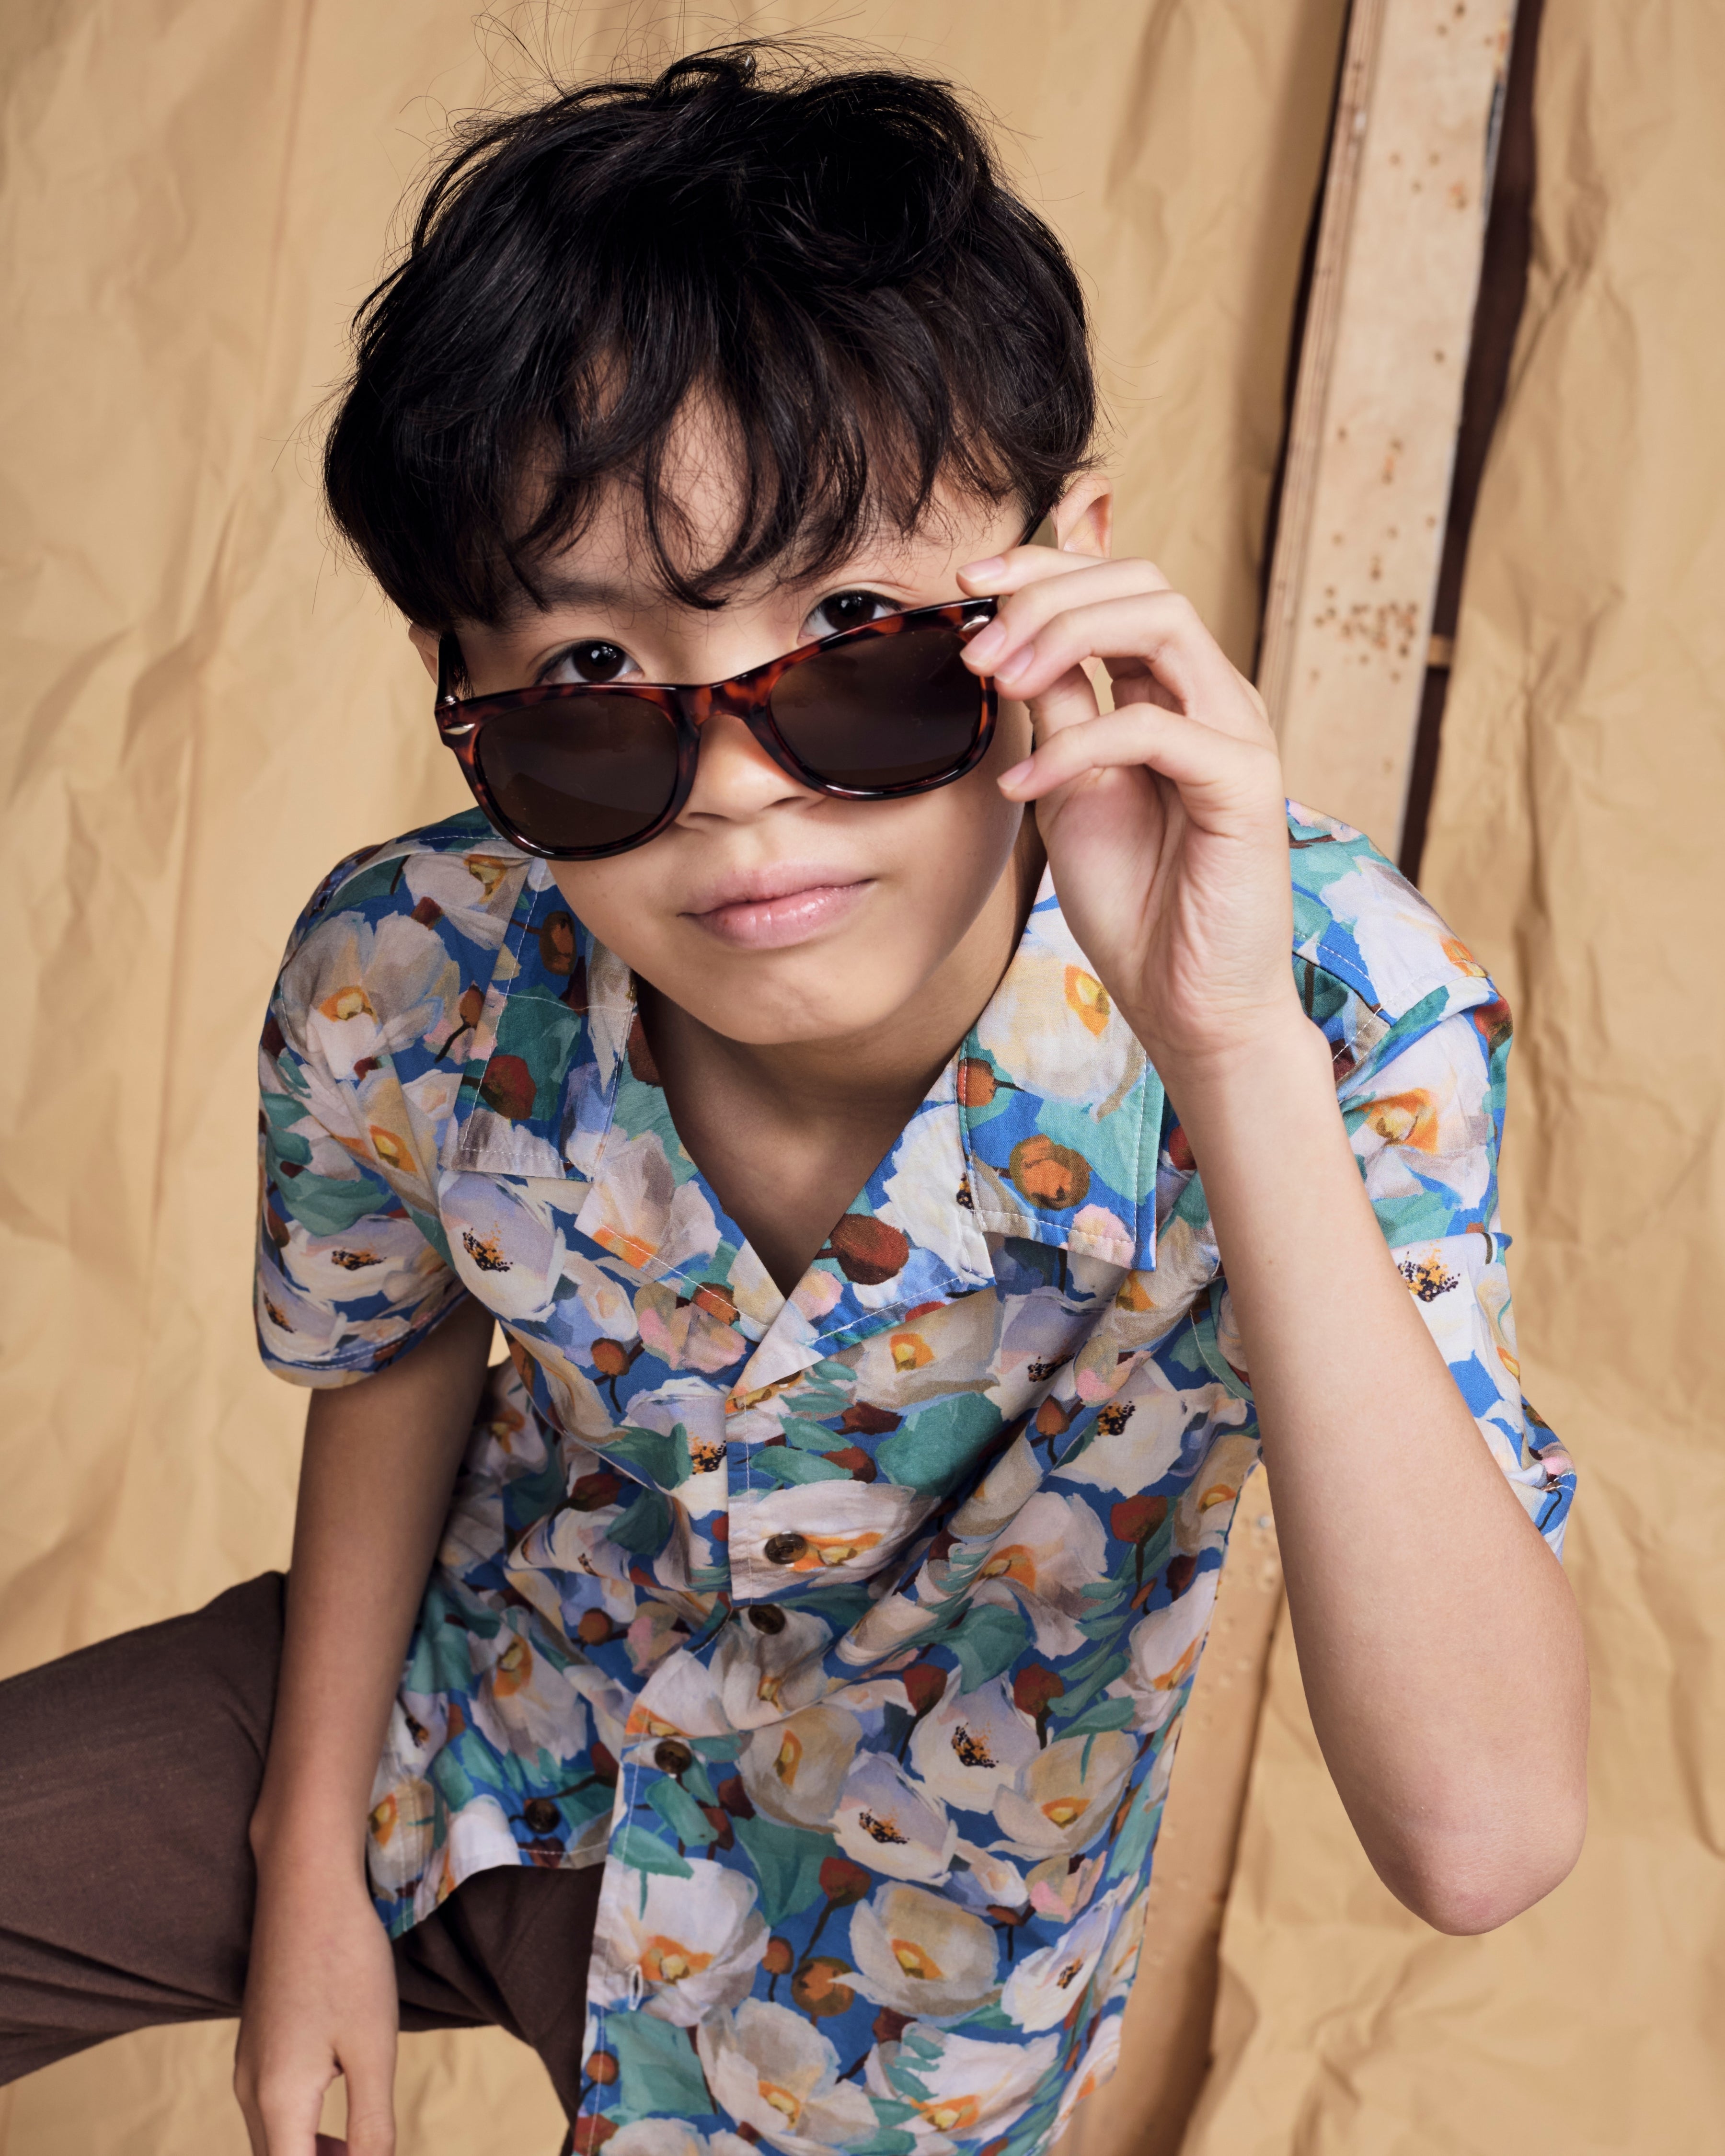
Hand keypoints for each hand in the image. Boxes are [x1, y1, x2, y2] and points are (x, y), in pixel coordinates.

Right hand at [233, 1848, 398, 2155]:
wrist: (306, 1886)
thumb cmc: (346, 1961)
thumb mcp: (373, 2049)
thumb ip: (370, 2125)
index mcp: (277, 2101)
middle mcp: (250, 2090)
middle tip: (370, 2153)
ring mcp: (248, 2064)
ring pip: (273, 2140)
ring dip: (312, 2154)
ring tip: (362, 2146)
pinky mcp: (257, 2042)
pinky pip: (273, 2109)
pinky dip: (303, 2127)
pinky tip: (343, 2107)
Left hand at [959, 547, 1303, 1080]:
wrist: (1185, 997)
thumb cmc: (1133, 898)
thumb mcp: (1067, 785)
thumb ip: (1055, 709)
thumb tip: (1007, 637)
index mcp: (1172, 690)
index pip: (1119, 584)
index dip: (1044, 564)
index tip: (967, 581)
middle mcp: (1213, 696)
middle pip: (1142, 582)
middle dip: (1045, 594)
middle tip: (976, 647)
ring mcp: (1237, 733)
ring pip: (1162, 621)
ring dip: (1064, 637)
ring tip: (999, 684)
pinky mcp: (1244, 784)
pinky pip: (1154, 727)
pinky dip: (1075, 747)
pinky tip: (1023, 783)